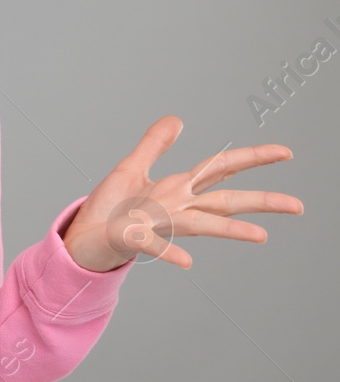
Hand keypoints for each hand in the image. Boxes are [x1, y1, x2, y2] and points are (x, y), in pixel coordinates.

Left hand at [60, 115, 301, 271]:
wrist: (84, 239)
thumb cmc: (109, 209)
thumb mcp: (132, 168)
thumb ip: (154, 144)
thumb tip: (177, 119)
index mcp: (176, 189)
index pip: (220, 169)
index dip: (252, 158)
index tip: (286, 152)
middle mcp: (175, 208)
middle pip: (223, 200)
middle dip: (260, 201)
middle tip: (298, 206)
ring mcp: (157, 224)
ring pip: (199, 225)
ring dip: (229, 230)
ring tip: (261, 236)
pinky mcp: (132, 239)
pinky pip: (153, 244)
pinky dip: (169, 251)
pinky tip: (187, 262)